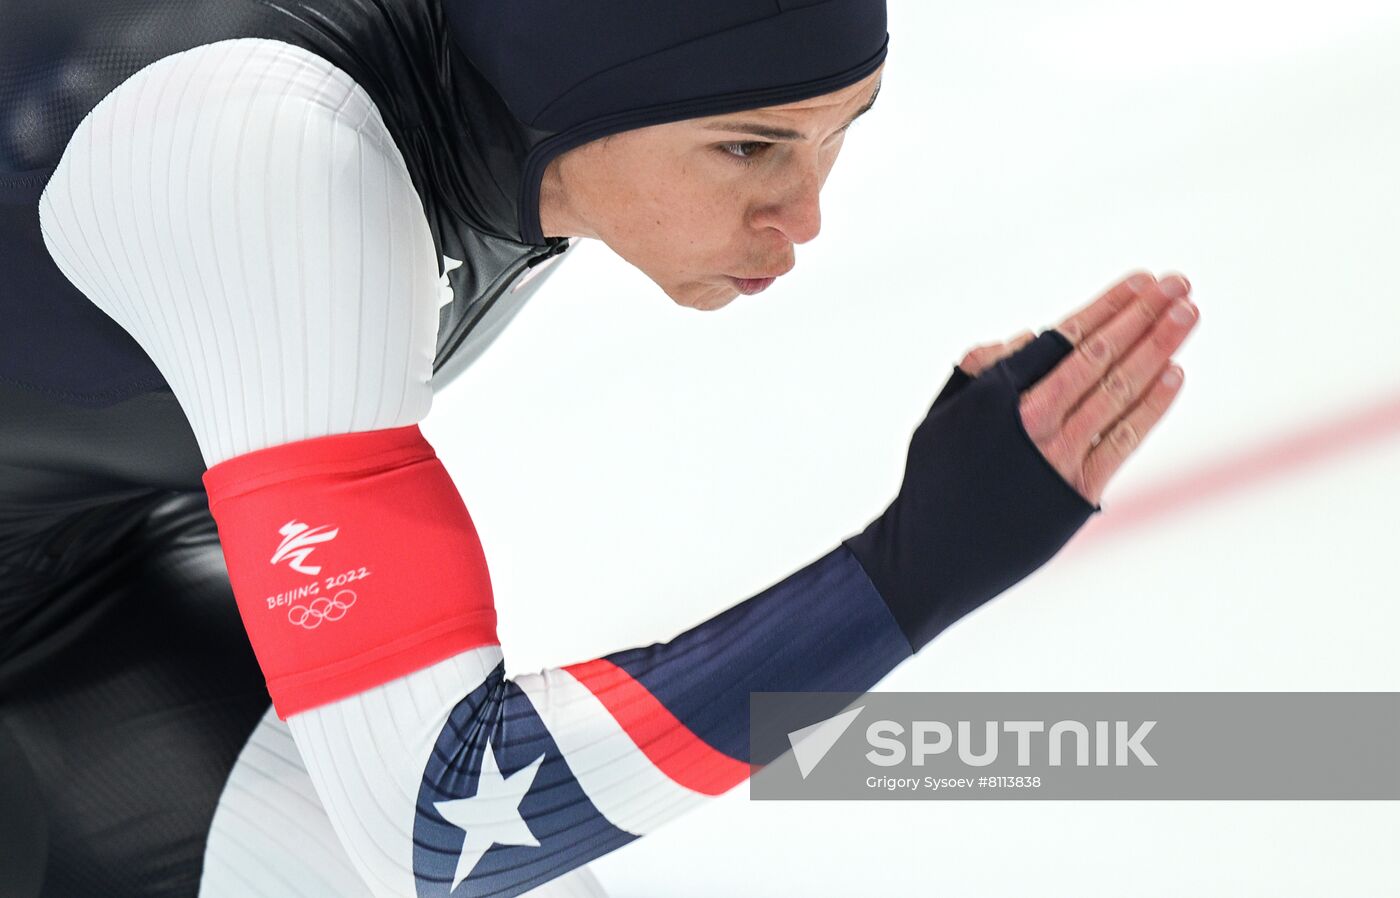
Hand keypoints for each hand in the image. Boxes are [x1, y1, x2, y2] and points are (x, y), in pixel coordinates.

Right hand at [957, 272, 1198, 506]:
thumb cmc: (935, 481)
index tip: (1141, 281)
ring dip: (1159, 348)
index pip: (1065, 337)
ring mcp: (1058, 455)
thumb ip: (981, 369)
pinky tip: (1175, 374)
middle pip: (1100, 355)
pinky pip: (1123, 439)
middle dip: (1143, 315)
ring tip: (1188, 313)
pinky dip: (1151, 406)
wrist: (933, 555)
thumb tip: (1032, 334)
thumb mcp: (941, 415)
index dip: (1108, 306)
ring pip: (1119, 389)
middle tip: (1178, 284)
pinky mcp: (1077, 492)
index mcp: (996, 393)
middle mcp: (1032, 419)